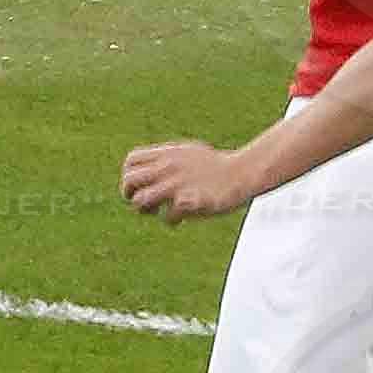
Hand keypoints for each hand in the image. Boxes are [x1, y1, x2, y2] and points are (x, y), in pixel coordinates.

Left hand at [123, 140, 248, 222]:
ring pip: (142, 201)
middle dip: (129, 195)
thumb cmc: (217, 165)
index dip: (129, 175)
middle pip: (129, 181)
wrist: (243, 171)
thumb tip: (150, 166)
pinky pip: (167, 216)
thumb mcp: (187, 152)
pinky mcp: (189, 202)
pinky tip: (180, 219)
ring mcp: (177, 185)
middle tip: (143, 203)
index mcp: (166, 154)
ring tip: (158, 212)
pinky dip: (171, 220)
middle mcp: (166, 168)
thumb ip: (166, 159)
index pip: (131, 161)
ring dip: (146, 210)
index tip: (140, 185)